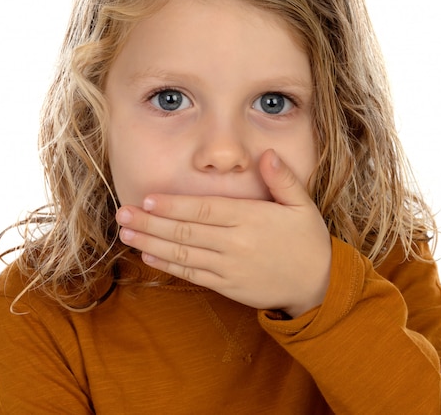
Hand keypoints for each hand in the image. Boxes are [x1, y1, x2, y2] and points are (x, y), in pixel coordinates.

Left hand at [116, 150, 331, 317]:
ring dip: (151, 244)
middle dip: (150, 223)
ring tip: (125, 234)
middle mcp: (235, 244)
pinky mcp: (227, 286)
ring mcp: (228, 268)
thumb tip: (268, 154)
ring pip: (183, 254)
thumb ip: (283, 178)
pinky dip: (168, 266)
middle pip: (185, 232)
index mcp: (250, 219)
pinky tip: (148, 256)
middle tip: (122, 215)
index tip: (147, 199)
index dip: (173, 206)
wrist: (318, 285)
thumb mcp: (302, 204)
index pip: (204, 210)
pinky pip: (192, 275)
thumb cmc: (308, 240)